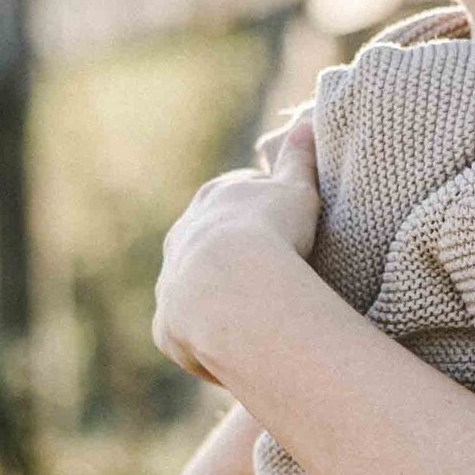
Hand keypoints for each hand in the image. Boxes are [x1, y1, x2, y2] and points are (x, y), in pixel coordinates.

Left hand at [152, 117, 321, 387]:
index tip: (281, 232)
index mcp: (211, 201)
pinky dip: (209, 342)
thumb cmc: (270, 231)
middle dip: (230, 259)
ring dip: (215, 302)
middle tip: (267, 278)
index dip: (259, 216)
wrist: (231, 287)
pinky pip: (188, 337)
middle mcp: (180, 239)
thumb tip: (307, 121)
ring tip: (251, 320)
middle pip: (204, 246)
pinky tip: (235, 353)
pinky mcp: (167, 328)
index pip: (232, 202)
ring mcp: (169, 284)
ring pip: (192, 291)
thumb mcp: (295, 188)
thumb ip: (299, 157)